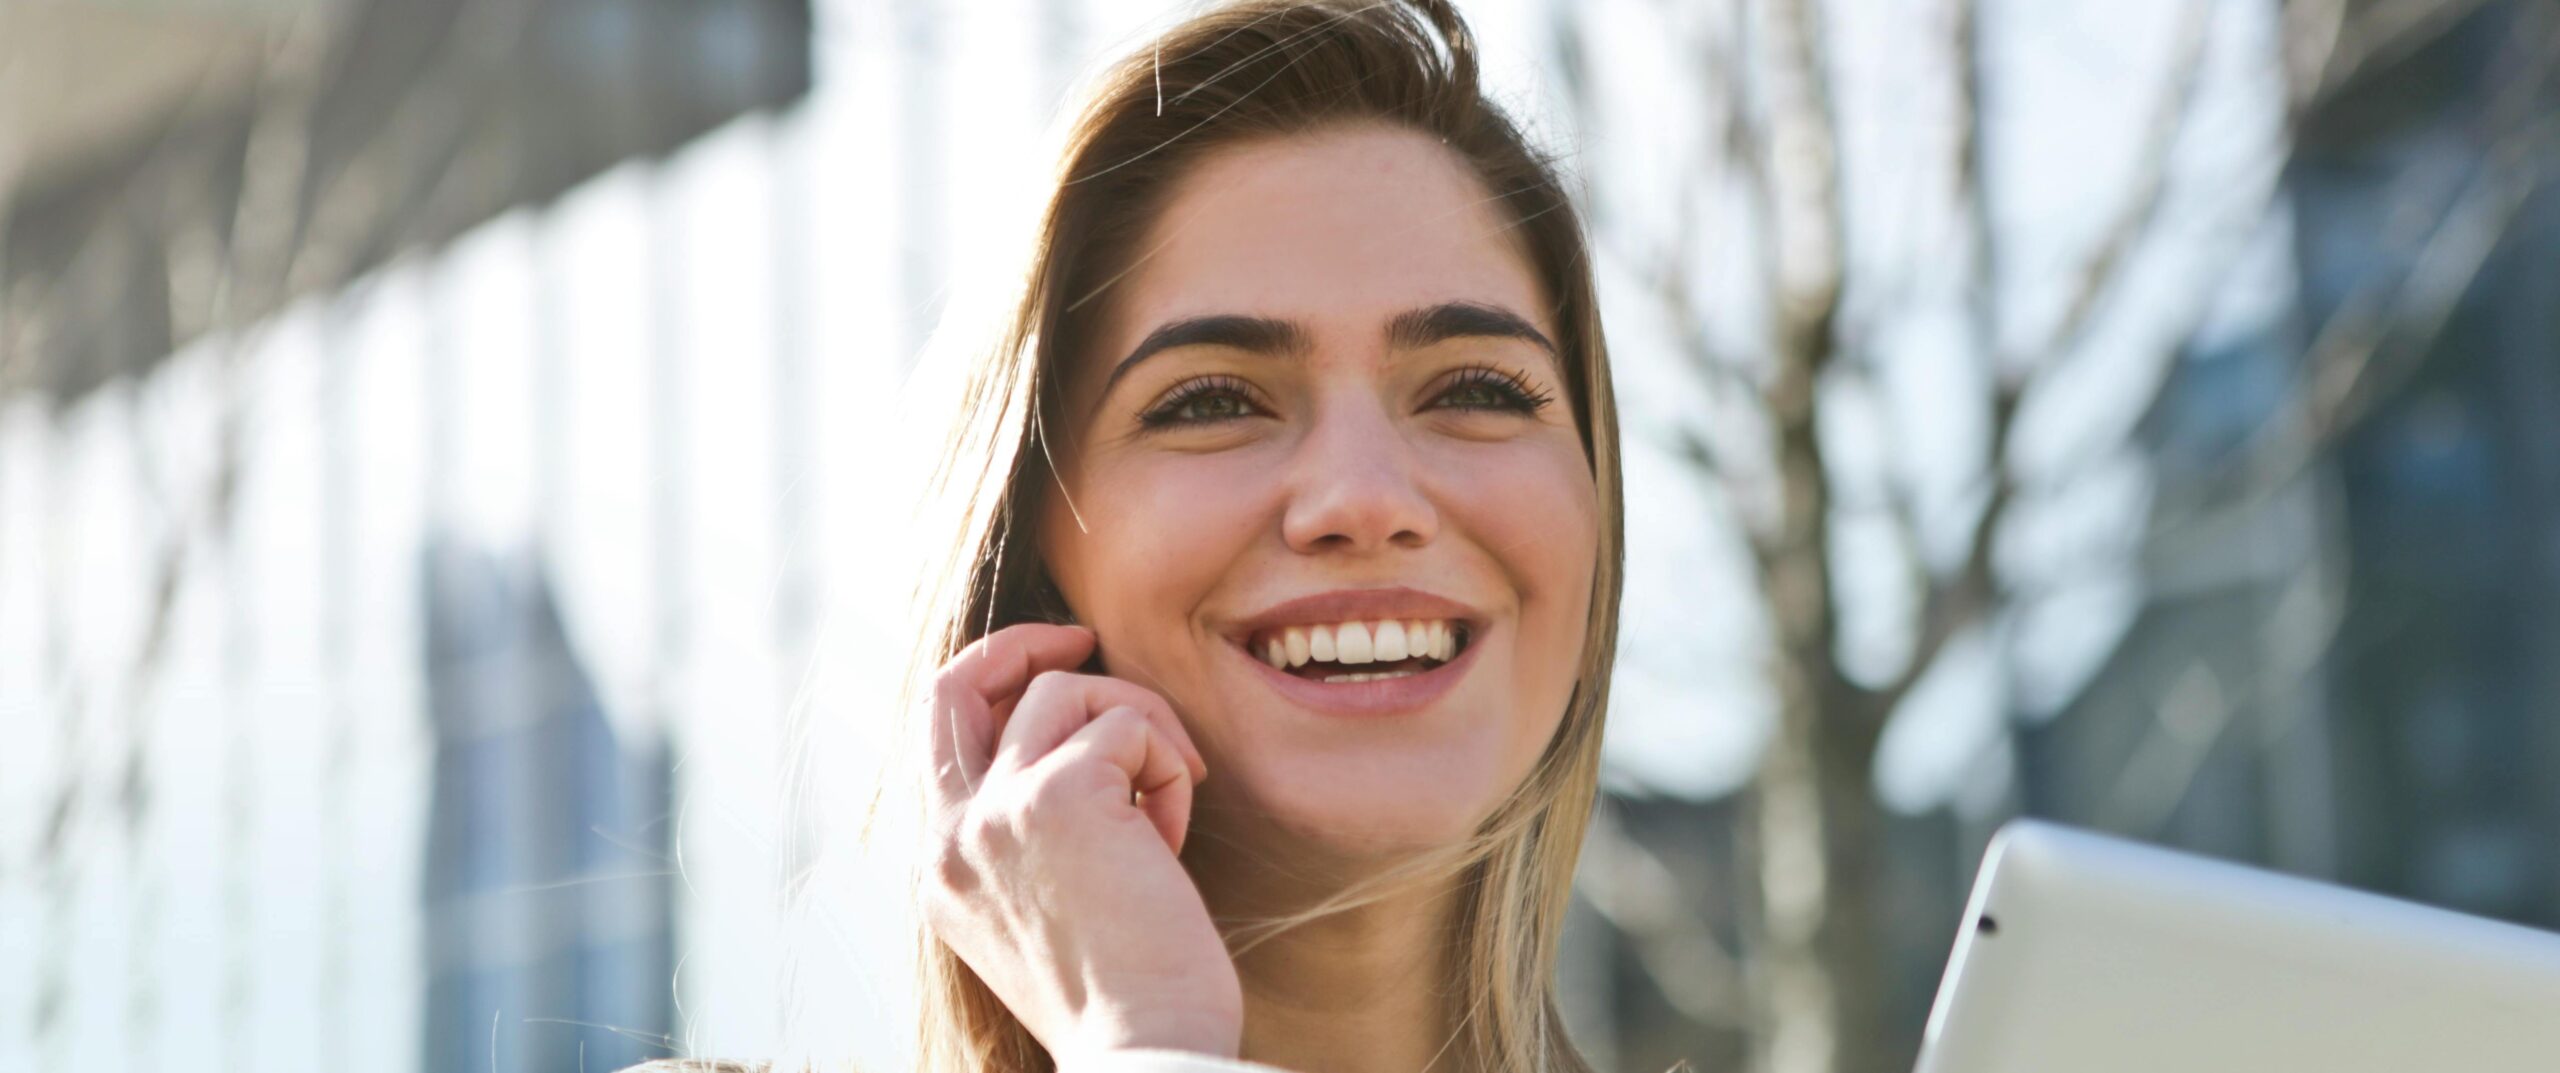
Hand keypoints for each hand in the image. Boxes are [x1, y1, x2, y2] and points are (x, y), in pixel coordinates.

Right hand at [921, 623, 1244, 1064]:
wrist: (1144, 1052)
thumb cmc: (1125, 996)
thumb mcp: (1046, 909)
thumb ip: (1030, 834)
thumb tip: (1077, 744)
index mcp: (941, 869)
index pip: (939, 734)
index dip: (995, 683)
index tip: (1058, 669)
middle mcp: (950, 837)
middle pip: (957, 683)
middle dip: (1023, 643)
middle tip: (1085, 638)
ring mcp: (996, 812)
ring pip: (1067, 692)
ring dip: (1139, 728)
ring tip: (1169, 802)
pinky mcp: (1060, 796)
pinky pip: (1129, 724)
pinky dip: (1168, 764)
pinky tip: (1175, 837)